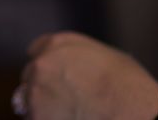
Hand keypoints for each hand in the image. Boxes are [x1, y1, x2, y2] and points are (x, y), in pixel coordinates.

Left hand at [17, 32, 157, 119]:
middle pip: (30, 76)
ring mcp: (36, 92)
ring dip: (41, 107)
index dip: (46, 65)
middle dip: (42, 86)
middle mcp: (42, 64)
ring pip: (28, 101)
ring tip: (67, 113)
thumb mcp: (107, 55)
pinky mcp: (36, 117)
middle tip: (61, 100)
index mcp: (58, 45)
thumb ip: (82, 56)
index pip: (37, 50)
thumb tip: (81, 66)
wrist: (129, 111)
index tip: (51, 76)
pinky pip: (34, 119)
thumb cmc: (127, 85)